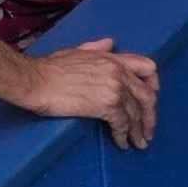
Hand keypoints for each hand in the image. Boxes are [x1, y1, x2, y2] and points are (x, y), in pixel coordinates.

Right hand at [21, 36, 159, 148]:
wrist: (33, 80)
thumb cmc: (48, 67)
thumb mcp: (75, 51)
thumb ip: (96, 48)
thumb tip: (110, 43)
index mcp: (112, 58)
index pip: (148, 68)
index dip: (154, 85)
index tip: (150, 99)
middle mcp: (118, 72)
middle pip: (147, 96)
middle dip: (150, 116)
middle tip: (148, 130)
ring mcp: (115, 89)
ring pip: (137, 114)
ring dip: (139, 131)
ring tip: (139, 143)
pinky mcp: (107, 105)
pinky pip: (123, 124)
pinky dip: (124, 136)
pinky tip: (121, 144)